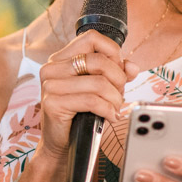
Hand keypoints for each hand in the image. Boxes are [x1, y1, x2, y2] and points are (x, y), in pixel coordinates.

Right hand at [36, 29, 139, 158]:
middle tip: (119, 94)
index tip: (118, 70)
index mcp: (60, 59)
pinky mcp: (53, 103)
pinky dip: (108, 109)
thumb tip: (131, 66)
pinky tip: (110, 116)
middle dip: (118, 79)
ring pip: (98, 82)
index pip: (91, 38)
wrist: (61, 143)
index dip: (112, 52)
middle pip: (98, 60)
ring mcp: (50, 86)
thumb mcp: (99, 89)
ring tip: (114, 108)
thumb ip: (115, 73)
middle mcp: (51, 68)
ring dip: (114, 98)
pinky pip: (92, 101)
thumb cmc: (79, 114)